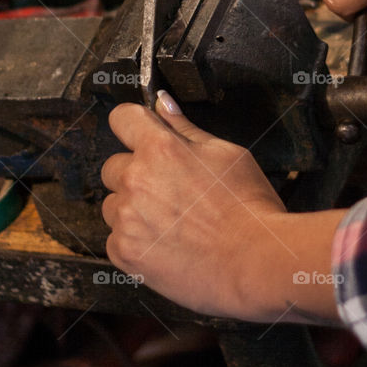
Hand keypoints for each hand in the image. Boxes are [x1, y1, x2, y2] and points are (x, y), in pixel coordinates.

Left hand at [101, 94, 343, 322]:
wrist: (253, 263)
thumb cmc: (248, 207)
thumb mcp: (227, 155)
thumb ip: (186, 129)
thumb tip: (162, 104)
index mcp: (160, 148)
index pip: (122, 118)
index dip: (133, 125)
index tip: (141, 135)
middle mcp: (136, 180)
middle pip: (113, 166)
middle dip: (135, 174)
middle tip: (170, 192)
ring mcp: (126, 219)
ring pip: (113, 205)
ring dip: (132, 210)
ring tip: (171, 223)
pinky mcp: (124, 252)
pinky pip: (115, 238)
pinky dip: (135, 241)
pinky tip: (166, 244)